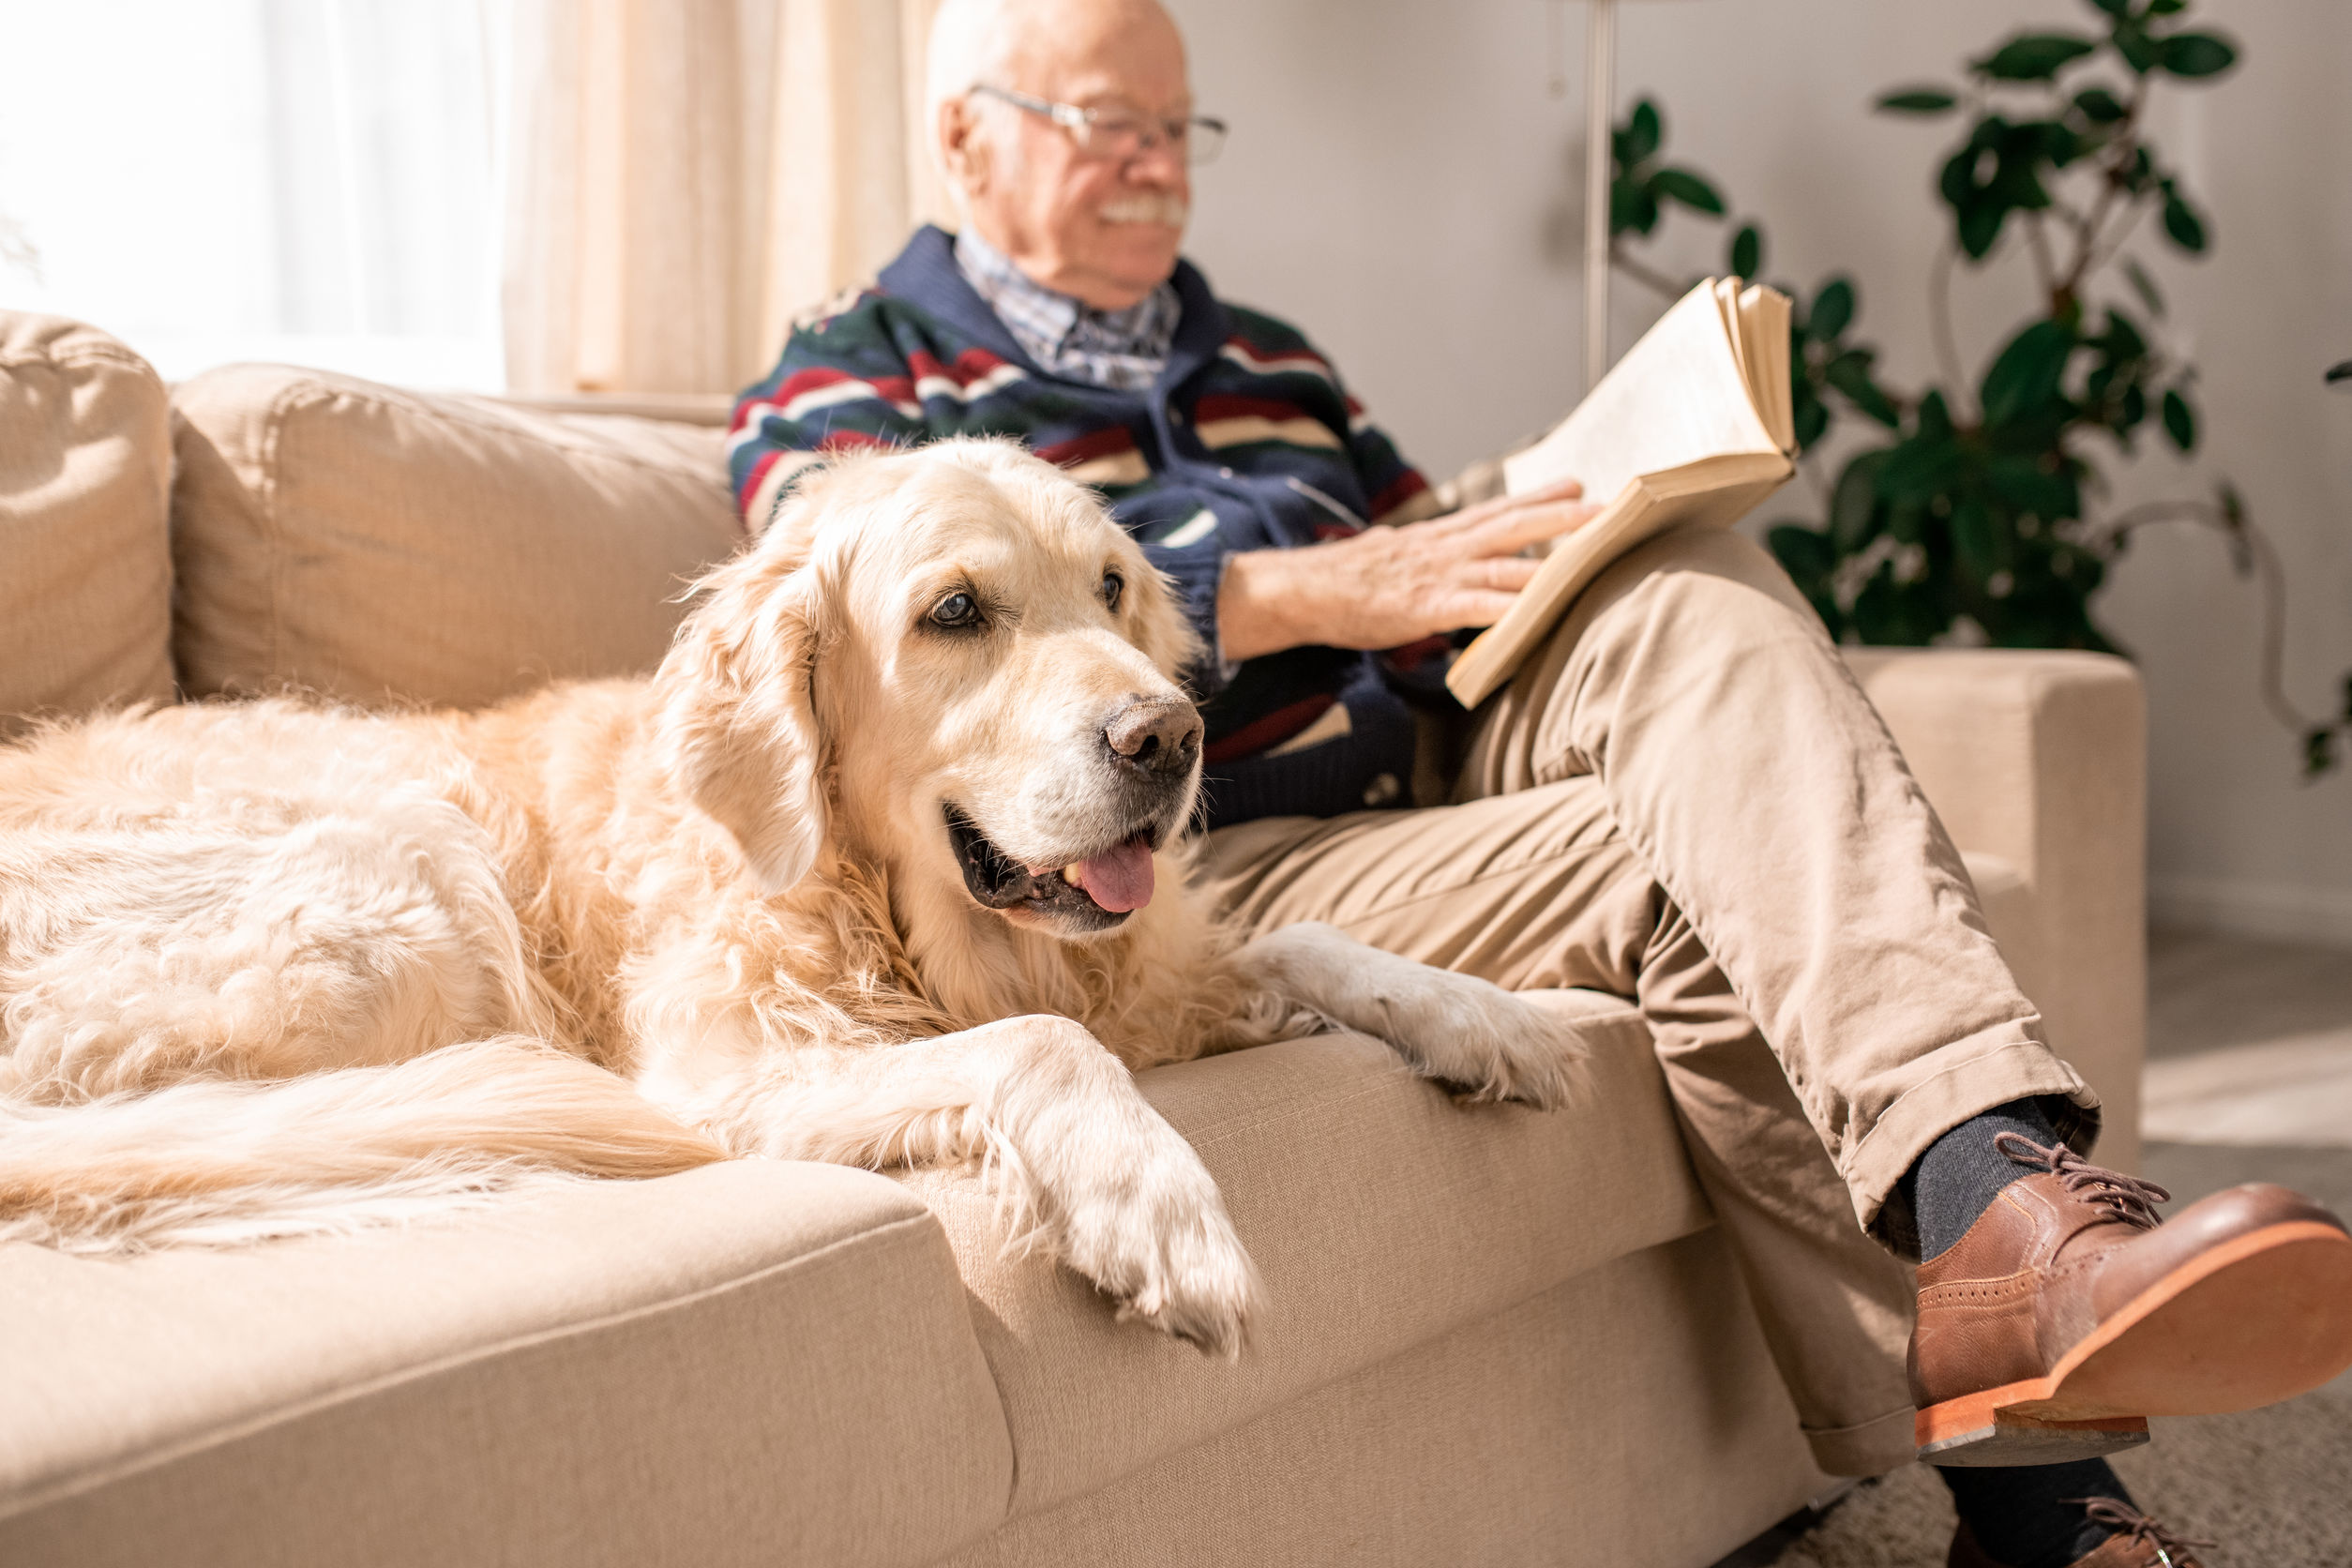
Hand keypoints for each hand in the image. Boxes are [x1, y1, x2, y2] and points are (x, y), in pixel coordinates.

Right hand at [1215, 480, 1602, 660]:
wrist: (1298, 590)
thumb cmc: (1340, 581)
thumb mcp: (1388, 558)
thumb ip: (1419, 558)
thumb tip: (1427, 558)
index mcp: (1437, 537)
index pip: (1497, 511)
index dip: (1539, 498)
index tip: (1578, 483)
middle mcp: (1446, 548)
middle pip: (1515, 525)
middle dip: (1565, 515)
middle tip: (1611, 505)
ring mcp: (1439, 576)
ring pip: (1507, 562)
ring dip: (1554, 558)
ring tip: (1594, 552)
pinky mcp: (1427, 607)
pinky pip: (1478, 607)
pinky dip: (1511, 607)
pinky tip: (1541, 610)